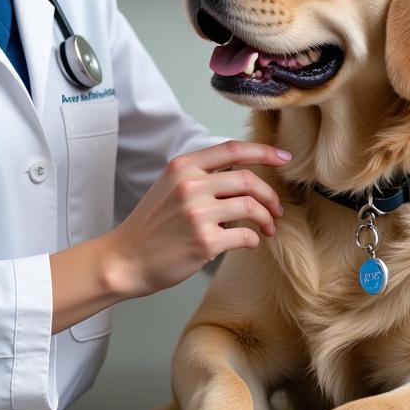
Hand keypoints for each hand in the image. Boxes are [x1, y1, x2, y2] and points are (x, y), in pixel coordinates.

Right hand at [103, 141, 291, 298]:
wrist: (125, 259)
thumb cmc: (151, 226)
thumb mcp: (169, 186)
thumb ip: (201, 175)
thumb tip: (243, 175)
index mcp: (183, 166)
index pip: (233, 150)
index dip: (264, 151)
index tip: (285, 158)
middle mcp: (191, 185)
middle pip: (248, 180)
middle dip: (270, 195)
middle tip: (276, 208)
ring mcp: (198, 213)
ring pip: (251, 207)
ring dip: (267, 218)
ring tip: (268, 227)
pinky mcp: (205, 242)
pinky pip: (245, 236)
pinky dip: (254, 239)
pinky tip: (250, 242)